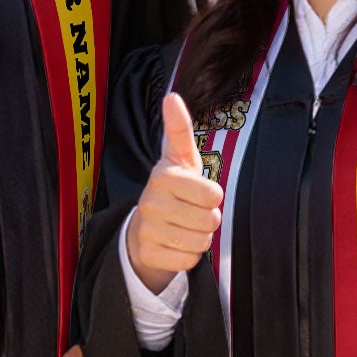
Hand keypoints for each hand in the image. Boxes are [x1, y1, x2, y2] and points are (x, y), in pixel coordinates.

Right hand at [125, 93, 222, 293]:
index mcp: (163, 176)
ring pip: (201, 242)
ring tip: (184, 227)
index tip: (199, 191)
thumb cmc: (173, 189)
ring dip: (200, 237)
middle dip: (208, 219)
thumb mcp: (179, 158)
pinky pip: (189, 261)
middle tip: (192, 212)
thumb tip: (172, 96)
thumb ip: (179, 129)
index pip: (213, 194)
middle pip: (210, 220)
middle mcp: (151, 202)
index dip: (213, 196)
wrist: (143, 228)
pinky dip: (188, 255)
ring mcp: (147, 230)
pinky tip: (175, 244)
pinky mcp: (148, 254)